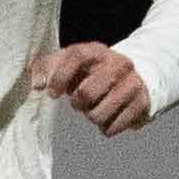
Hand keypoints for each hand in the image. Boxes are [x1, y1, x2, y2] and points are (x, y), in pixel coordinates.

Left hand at [30, 41, 151, 134]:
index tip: (52, 94)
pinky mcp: (142, 103)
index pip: (76, 57)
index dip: (59, 77)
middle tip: (79, 103)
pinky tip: (109, 117)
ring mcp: (133, 83)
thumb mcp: (69, 63)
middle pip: (86, 93)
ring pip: (99, 114)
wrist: (134, 77)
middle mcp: (118, 64)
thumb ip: (46, 68)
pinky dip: (106, 128)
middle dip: (77, 103)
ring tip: (95, 108)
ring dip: (92, 117)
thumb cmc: (91, 73)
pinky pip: (113, 127)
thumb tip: (37, 85)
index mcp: (96, 51)